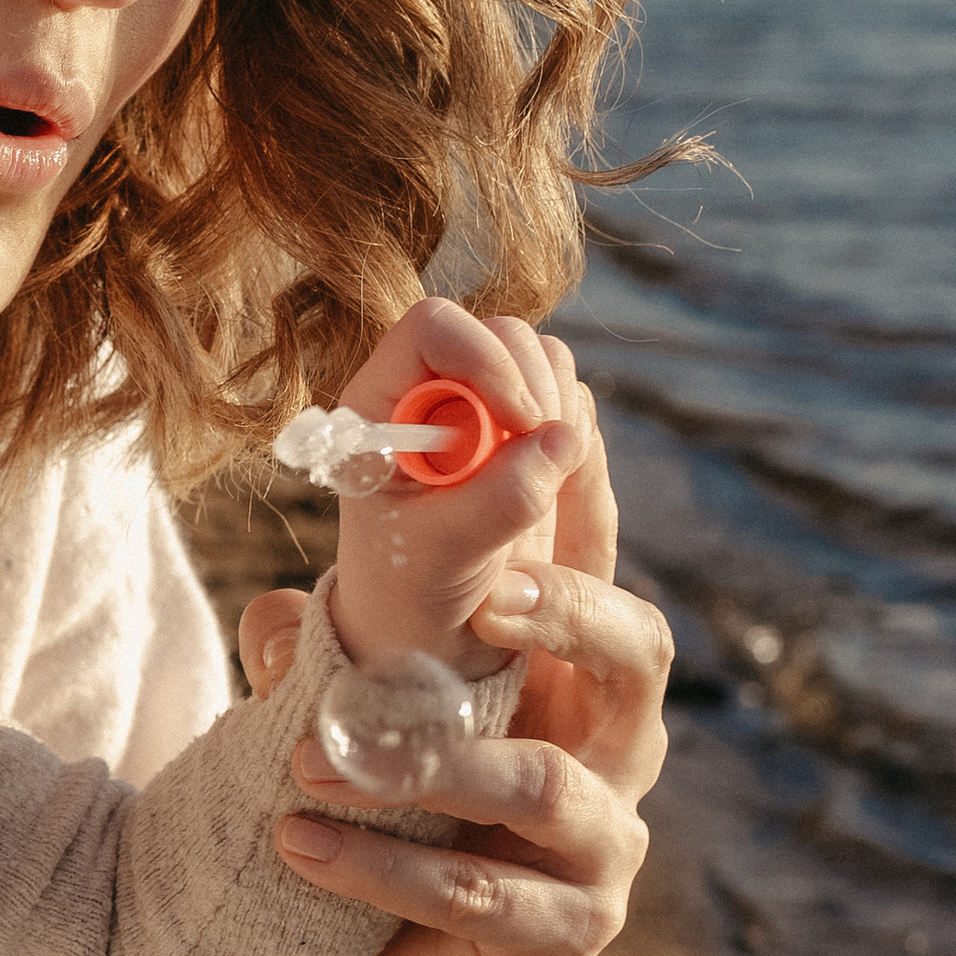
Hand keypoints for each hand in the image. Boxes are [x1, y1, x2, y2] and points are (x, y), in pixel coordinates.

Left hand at [234, 362, 668, 955]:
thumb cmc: (372, 806)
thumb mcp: (341, 707)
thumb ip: (321, 654)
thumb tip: (272, 607)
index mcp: (572, 670)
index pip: (597, 563)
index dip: (583, 499)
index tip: (546, 436)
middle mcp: (614, 745)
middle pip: (638, 653)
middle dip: (568, 614)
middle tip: (486, 595)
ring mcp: (605, 843)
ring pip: (545, 783)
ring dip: (424, 763)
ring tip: (312, 759)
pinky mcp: (569, 930)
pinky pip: (482, 893)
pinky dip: (384, 866)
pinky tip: (298, 844)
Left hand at [322, 298, 584, 678]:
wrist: (422, 628)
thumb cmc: (409, 592)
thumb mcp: (444, 557)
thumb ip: (500, 500)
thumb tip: (563, 439)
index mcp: (380, 406)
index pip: (434, 327)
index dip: (486, 359)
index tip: (522, 422)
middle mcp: (428, 390)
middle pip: (502, 333)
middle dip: (536, 391)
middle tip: (542, 464)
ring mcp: (478, 403)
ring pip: (543, 359)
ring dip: (560, 411)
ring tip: (538, 484)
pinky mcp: (520, 427)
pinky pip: (568, 397)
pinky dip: (575, 431)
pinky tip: (549, 483)